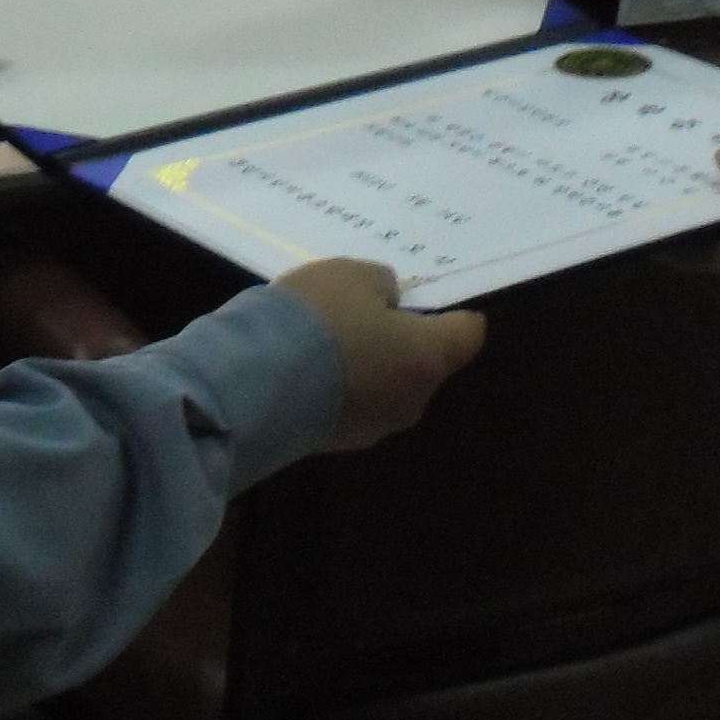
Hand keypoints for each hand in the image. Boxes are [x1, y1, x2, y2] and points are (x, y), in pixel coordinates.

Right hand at [277, 258, 487, 449]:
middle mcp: (412, 401)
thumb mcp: (351, 275)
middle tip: (365, 313)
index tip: (431, 299)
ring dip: (366, 365)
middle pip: (422, 364)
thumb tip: (387, 303)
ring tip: (325, 340)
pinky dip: (337, 388)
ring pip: (383, 388)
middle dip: (400, 340)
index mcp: (428, 357)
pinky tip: (303, 368)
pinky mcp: (335, 444)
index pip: (467, 335)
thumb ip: (381, 285)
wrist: (252, 385)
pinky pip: (348, 406)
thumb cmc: (317, 319)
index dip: (454, 314)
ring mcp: (373, 429)